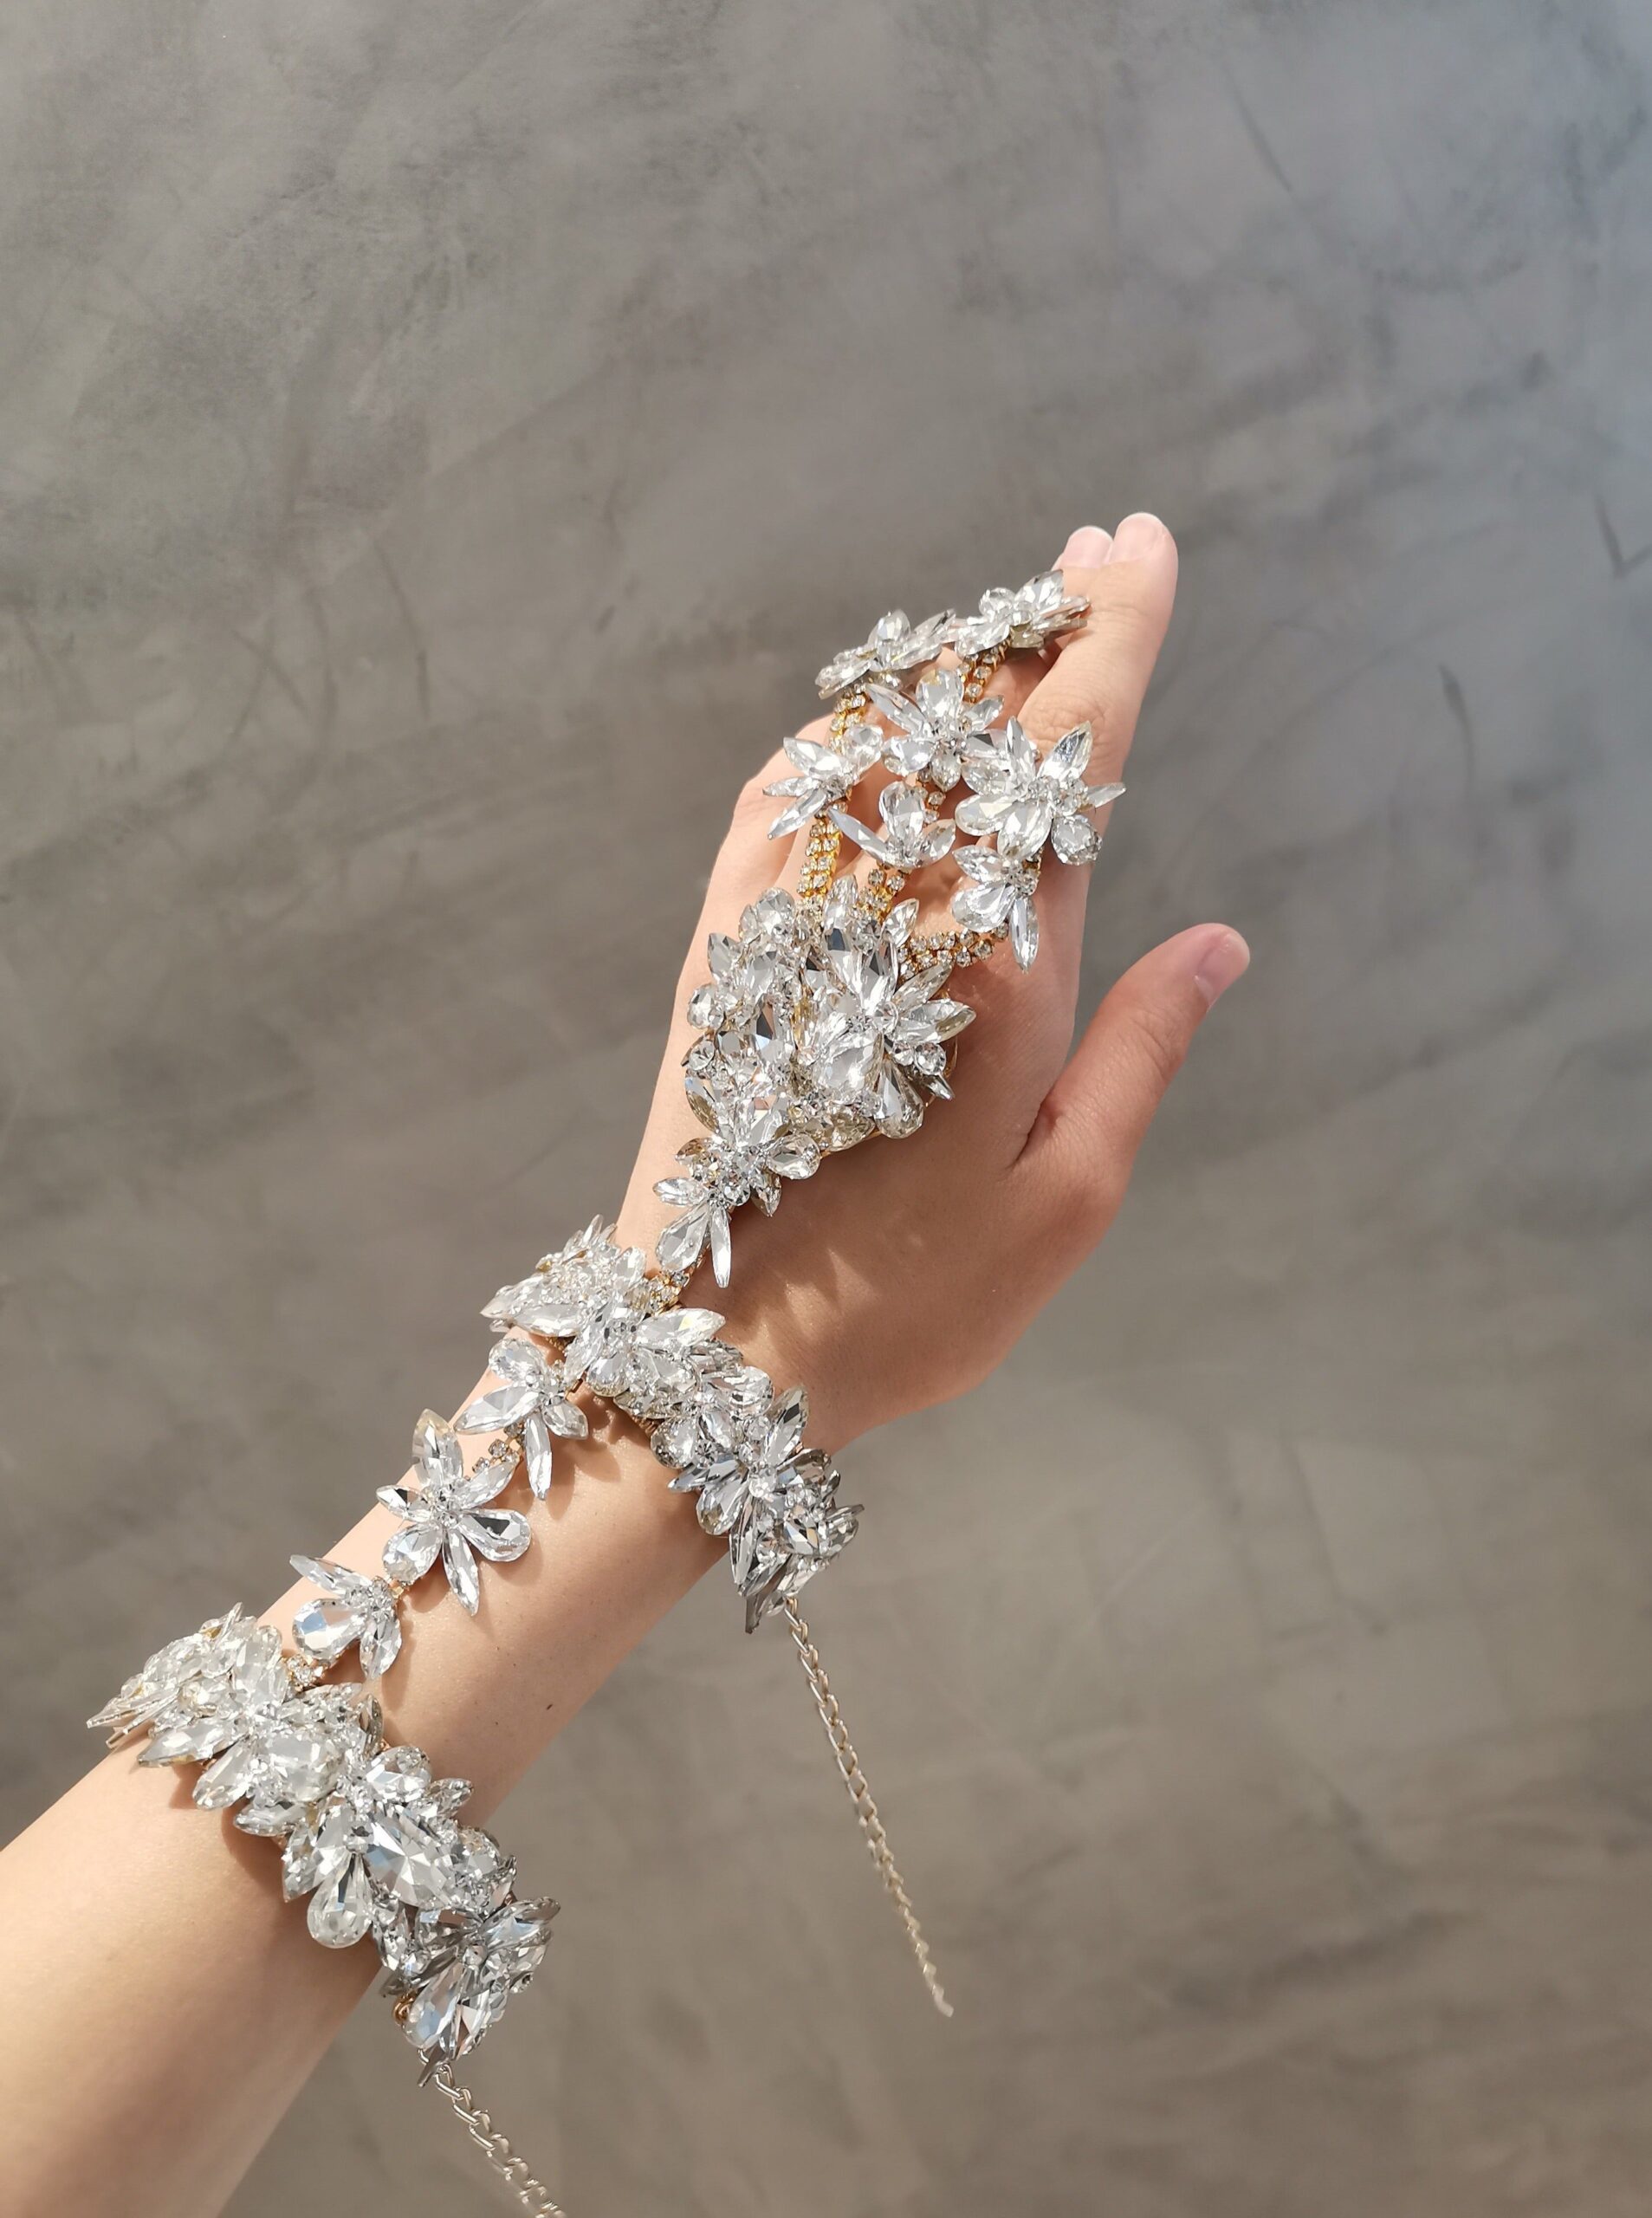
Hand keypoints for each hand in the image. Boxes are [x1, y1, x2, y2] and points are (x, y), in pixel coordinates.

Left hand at [616, 516, 1247, 1448]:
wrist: (711, 1349)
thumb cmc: (911, 1301)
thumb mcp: (1067, 1199)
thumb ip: (1143, 1050)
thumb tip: (1222, 940)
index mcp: (998, 968)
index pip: (1064, 761)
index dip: (1110, 640)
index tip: (1136, 549)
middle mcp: (892, 910)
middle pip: (970, 722)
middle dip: (1039, 628)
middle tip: (1089, 558)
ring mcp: (794, 914)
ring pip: (878, 740)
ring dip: (949, 670)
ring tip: (1009, 629)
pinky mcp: (726, 942)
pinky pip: (783, 794)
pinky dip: (841, 733)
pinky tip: (871, 721)